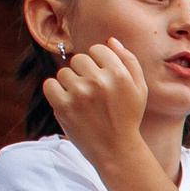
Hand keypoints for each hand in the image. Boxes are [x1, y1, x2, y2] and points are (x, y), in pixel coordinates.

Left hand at [40, 38, 149, 159]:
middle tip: (93, 94)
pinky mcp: (63, 106)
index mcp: (119, 75)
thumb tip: (111, 40)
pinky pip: (49, 84)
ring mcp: (80, 93)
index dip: (99, 64)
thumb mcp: (140, 89)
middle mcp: (99, 81)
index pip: (97, 50)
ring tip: (82, 102)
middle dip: (84, 74)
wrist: (117, 150)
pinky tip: (68, 103)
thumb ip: (129, 62)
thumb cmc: (128, 117)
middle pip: (79, 60)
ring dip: (70, 85)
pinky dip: (55, 93)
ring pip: (64, 72)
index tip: (102, 79)